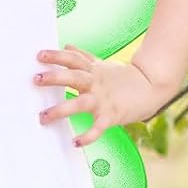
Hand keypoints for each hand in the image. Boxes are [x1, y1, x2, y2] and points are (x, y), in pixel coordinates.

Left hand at [32, 46, 167, 147]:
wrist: (151, 88)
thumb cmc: (121, 78)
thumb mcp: (101, 65)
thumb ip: (82, 57)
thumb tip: (66, 45)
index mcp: (92, 71)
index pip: (72, 60)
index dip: (56, 56)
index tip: (39, 56)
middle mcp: (96, 83)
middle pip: (74, 77)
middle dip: (55, 78)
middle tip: (36, 79)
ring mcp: (103, 100)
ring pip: (80, 103)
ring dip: (61, 110)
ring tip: (43, 116)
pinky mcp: (111, 116)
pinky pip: (98, 127)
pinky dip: (88, 136)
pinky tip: (75, 142)